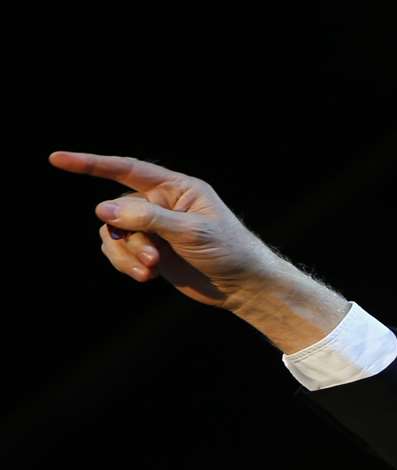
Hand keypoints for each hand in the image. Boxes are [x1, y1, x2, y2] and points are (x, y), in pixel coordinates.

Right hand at [51, 151, 346, 351]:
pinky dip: (124, 264)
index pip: (126, 169)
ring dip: (125, 253)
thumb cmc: (228, 251)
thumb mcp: (191, 232)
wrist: (243, 286)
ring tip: (150, 270)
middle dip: (129, 236)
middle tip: (154, 259)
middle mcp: (160, 203)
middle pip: (118, 210)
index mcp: (176, 188)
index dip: (90, 164)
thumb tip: (102, 209)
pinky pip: (117, 250)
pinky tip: (145, 277)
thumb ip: (147, 219)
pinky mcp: (148, 250)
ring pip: (113, 232)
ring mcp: (153, 227)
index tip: (57, 160)